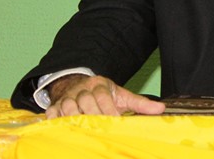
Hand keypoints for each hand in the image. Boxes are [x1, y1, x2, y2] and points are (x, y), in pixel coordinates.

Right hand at [45, 74, 164, 118]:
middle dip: (92, 115)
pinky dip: (55, 120)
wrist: (79, 87)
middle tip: (99, 128)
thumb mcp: (122, 96)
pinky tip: (62, 129)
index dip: (108, 108)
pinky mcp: (55, 107)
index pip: (103, 95)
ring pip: (68, 107)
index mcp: (99, 84)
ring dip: (74, 119)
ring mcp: (67, 97)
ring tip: (83, 130)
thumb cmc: (105, 95)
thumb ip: (140, 103)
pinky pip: (52, 113)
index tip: (114, 120)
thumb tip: (161, 109)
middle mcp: (82, 89)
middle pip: (85, 101)